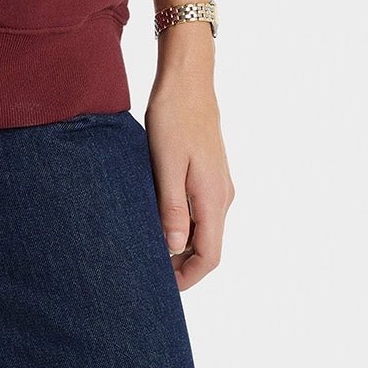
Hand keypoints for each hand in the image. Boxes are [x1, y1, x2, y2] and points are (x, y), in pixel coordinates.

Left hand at [144, 48, 234, 289]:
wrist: (188, 80)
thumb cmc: (174, 117)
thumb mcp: (166, 163)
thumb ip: (172, 207)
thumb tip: (175, 247)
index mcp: (213, 198)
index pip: (209, 256)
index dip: (187, 278)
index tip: (160, 287)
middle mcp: (222, 196)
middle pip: (207, 247)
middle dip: (180, 265)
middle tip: (146, 270)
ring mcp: (218, 185)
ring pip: (202, 229)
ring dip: (179, 244)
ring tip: (145, 245)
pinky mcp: (209, 174)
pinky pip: (199, 211)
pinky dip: (180, 223)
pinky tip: (155, 217)